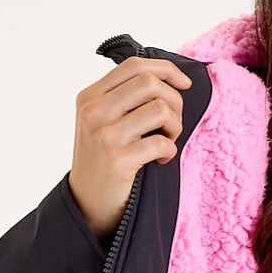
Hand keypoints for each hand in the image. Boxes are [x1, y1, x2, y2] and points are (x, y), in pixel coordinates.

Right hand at [68, 55, 192, 238]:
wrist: (87, 207)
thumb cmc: (102, 163)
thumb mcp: (102, 123)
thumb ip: (123, 99)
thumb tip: (167, 79)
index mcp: (90, 96)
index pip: (134, 65)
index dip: (166, 69)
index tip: (184, 83)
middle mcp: (94, 111)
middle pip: (149, 82)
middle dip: (174, 101)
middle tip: (173, 123)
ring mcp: (104, 135)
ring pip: (159, 109)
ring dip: (175, 126)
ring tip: (167, 141)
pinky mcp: (117, 160)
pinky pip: (161, 143)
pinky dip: (170, 151)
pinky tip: (160, 161)